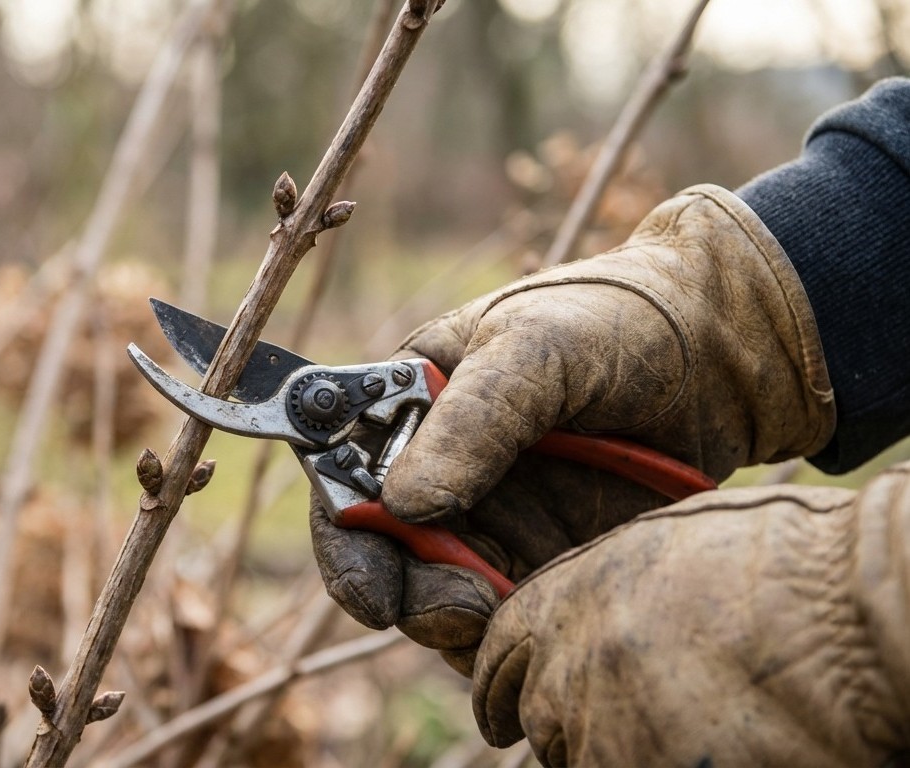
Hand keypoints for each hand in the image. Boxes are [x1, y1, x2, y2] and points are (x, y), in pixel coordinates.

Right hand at [312, 185, 835, 672]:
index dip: (346, 543)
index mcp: (407, 408)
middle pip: (387, 559)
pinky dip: (513, 634)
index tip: (374, 594)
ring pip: (442, 600)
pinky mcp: (547, 561)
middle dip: (411, 595)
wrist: (728, 352)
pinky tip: (548, 621)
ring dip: (461, 623)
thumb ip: (473, 420)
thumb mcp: (537, 348)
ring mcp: (494, 522)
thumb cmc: (618, 319)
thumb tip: (404, 506)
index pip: (344, 482)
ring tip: (507, 612)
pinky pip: (509, 617)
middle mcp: (436, 471)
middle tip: (461, 608)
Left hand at [471, 470, 909, 766]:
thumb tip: (603, 620)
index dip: (500, 685)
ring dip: (621, 753)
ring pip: (583, 760)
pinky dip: (657, 767)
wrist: (854, 617)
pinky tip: (722, 753)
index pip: (500, 653)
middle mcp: (570, 666)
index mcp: (571, 596)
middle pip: (543, 719)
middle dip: (573, 727)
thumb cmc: (795, 567)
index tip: (501, 713)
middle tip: (625, 729)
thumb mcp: (677, 546)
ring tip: (694, 734)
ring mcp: (602, 732)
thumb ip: (616, 587)